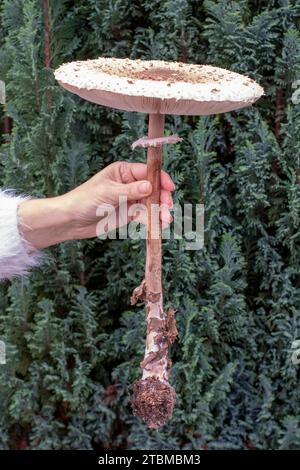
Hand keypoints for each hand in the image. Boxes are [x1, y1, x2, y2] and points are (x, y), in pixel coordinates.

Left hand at [18, 161, 174, 249]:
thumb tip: (150, 186)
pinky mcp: (130, 213)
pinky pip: (145, 215)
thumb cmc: (85, 200)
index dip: (160, 179)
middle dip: (162, 198)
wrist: (72, 220)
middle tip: (167, 209)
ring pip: (151, 203)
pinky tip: (158, 226)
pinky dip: (153, 220)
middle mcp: (129, 183)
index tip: (170, 188)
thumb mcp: (108, 193)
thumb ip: (130, 191)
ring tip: (165, 221)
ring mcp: (131, 199)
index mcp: (124, 171)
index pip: (147, 172)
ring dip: (160, 211)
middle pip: (153, 188)